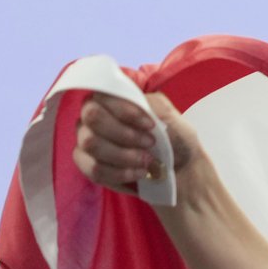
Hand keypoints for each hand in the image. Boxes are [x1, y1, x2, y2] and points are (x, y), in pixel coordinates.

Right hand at [73, 91, 198, 190]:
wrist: (181, 171)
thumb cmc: (173, 139)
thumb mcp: (170, 116)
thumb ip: (151, 103)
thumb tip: (135, 100)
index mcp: (110, 98)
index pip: (104, 94)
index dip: (127, 111)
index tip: (151, 125)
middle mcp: (92, 115)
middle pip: (92, 117)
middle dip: (125, 134)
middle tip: (150, 144)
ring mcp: (86, 140)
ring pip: (91, 143)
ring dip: (124, 155)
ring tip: (147, 161)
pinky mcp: (88, 166)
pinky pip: (94, 169)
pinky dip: (120, 173)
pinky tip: (138, 173)